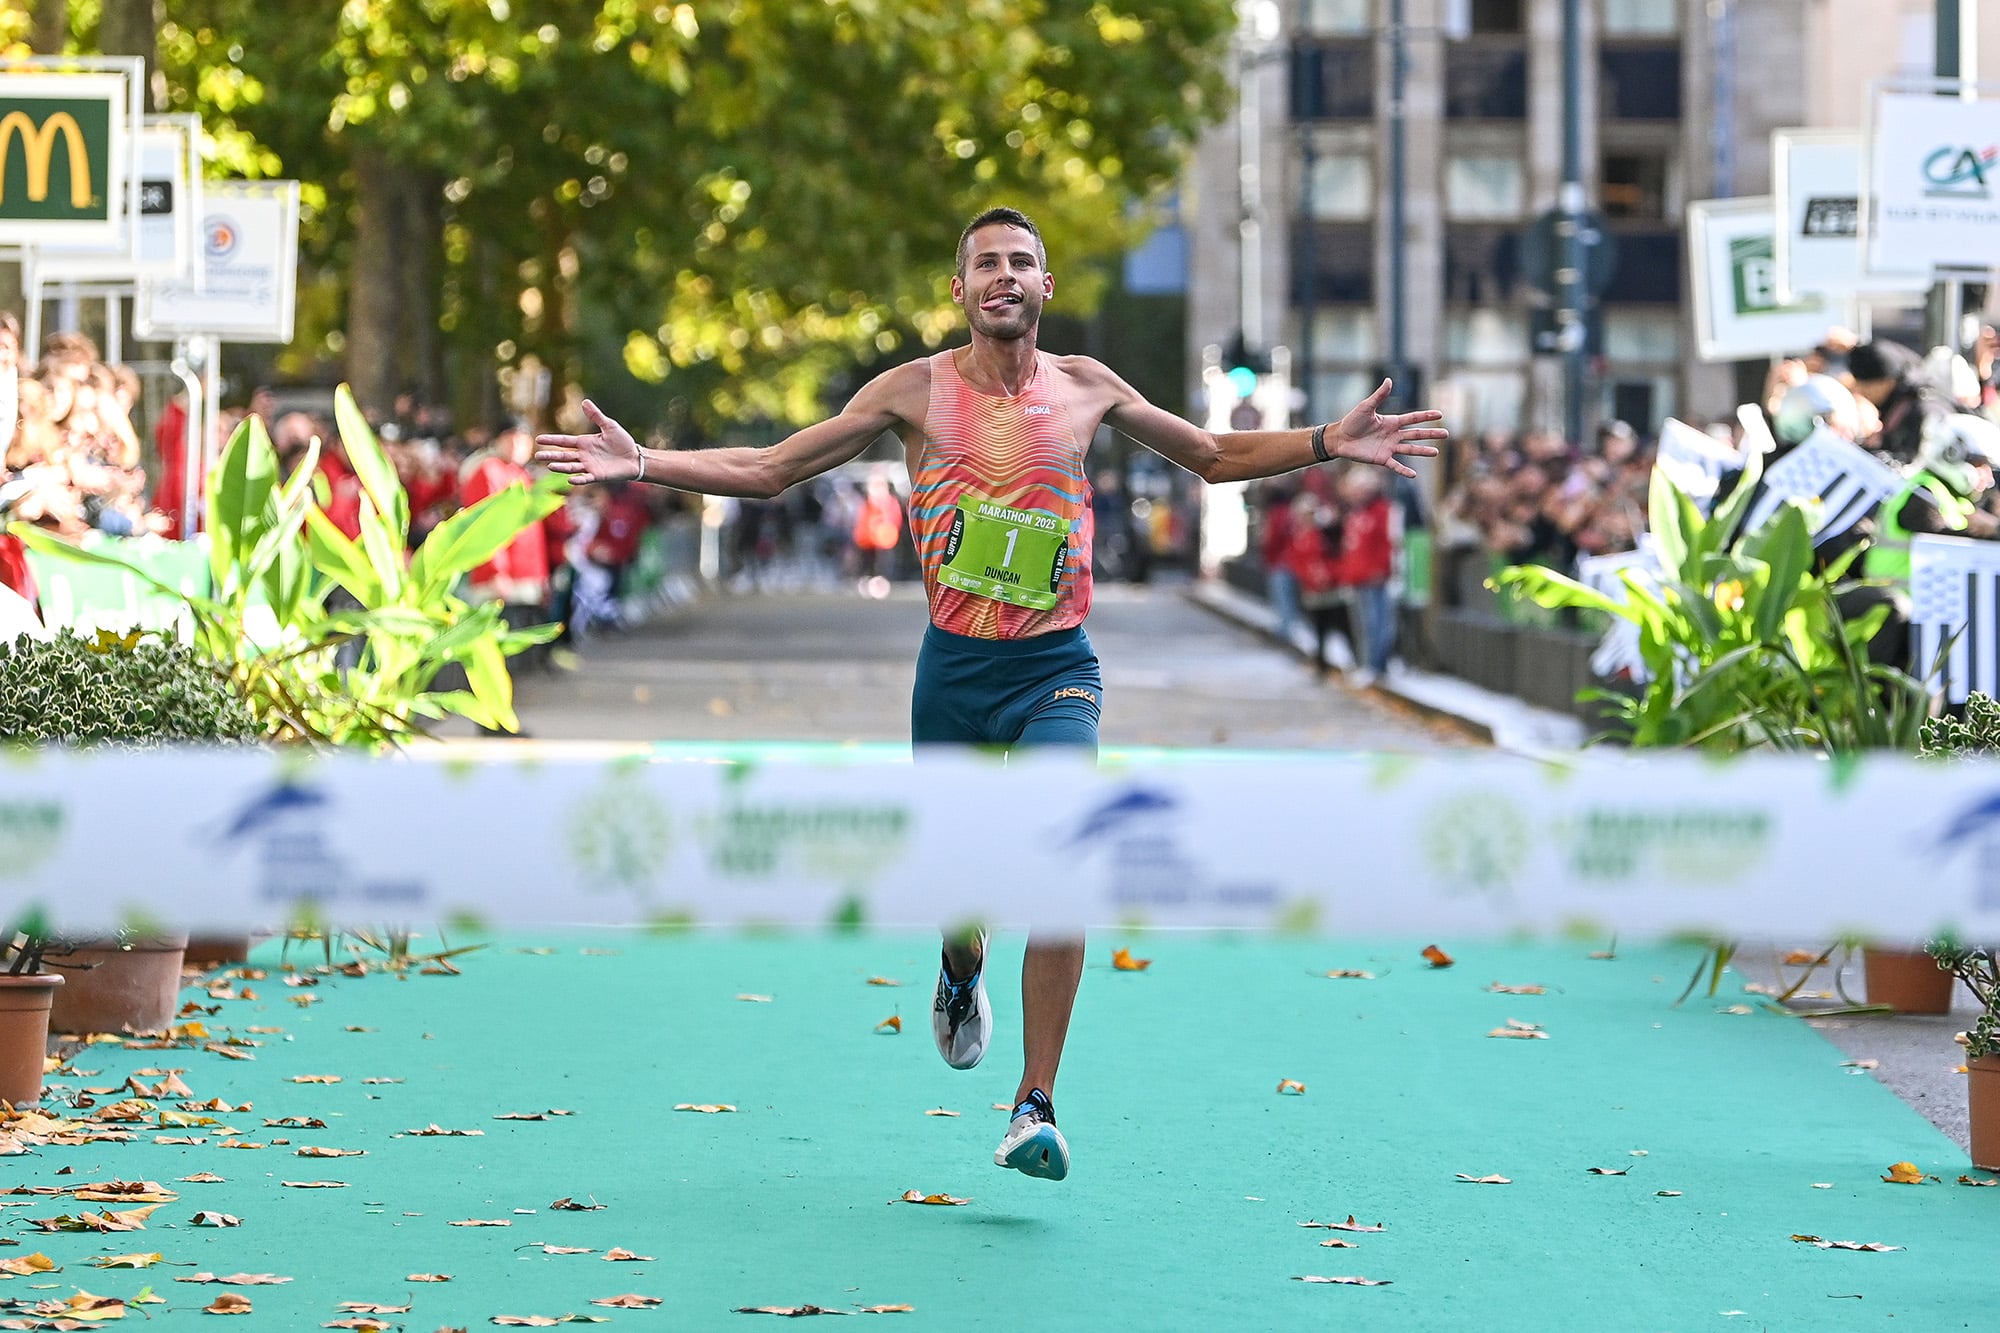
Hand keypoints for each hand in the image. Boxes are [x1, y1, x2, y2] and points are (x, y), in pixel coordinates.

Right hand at [534, 399, 641, 484]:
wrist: (636, 458)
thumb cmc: (623, 442)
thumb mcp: (609, 426)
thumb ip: (596, 416)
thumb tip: (584, 401)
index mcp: (584, 443)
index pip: (564, 441)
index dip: (552, 440)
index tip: (538, 439)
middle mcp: (584, 455)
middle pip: (563, 456)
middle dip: (551, 455)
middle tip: (537, 455)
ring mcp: (590, 466)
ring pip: (571, 467)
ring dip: (561, 467)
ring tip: (549, 465)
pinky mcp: (598, 476)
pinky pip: (586, 478)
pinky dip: (578, 479)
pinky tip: (570, 478)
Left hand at [1331, 379, 1445, 478]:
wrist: (1340, 438)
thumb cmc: (1352, 421)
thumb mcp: (1366, 407)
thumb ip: (1379, 396)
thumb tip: (1389, 380)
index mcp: (1392, 422)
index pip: (1413, 418)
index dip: (1426, 416)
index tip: (1440, 414)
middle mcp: (1393, 435)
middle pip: (1416, 434)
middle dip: (1431, 434)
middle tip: (1446, 434)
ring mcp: (1389, 447)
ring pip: (1410, 449)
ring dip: (1423, 451)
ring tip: (1436, 452)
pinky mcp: (1382, 459)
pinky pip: (1395, 465)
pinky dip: (1404, 471)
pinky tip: (1414, 475)